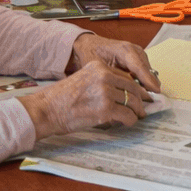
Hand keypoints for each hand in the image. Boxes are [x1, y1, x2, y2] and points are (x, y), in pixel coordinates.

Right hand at [16, 60, 151, 139]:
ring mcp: (105, 92)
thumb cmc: (61, 99)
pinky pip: (127, 115)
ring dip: (137, 111)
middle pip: (132, 88)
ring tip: (137, 117)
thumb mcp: (83, 80)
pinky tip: (128, 123)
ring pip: (132, 102)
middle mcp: (104, 76)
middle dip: (141, 99)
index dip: (136, 87)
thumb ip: (101, 82)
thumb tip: (121, 94)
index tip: (143, 95)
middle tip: (145, 108)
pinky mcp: (106, 109)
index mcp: (99, 67)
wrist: (46, 110)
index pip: (125, 76)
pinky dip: (130, 121)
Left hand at [66, 34, 160, 92]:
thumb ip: (109, 79)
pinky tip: (137, 92)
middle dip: (149, 86)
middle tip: (146, 103)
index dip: (148, 80)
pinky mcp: (140, 58)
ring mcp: (139, 53)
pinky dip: (144, 82)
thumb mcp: (96, 68)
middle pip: (147, 70)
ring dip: (147, 85)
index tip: (156, 92)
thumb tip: (119, 96)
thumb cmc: (91, 54)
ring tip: (141, 100)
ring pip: (149, 72)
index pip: (139, 67)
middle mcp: (135, 50)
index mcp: (124, 50)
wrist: (90, 44)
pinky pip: (146, 72)